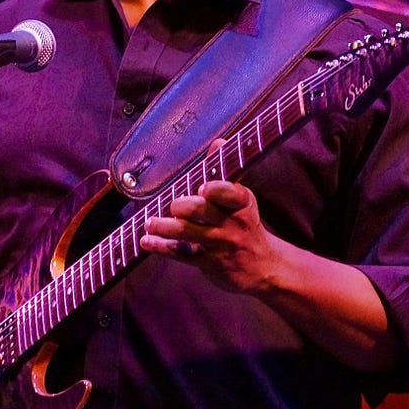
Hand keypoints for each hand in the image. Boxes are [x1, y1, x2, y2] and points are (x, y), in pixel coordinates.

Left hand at [139, 179, 281, 294]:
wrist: (263, 266)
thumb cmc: (243, 223)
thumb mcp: (240, 198)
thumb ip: (224, 170)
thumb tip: (218, 141)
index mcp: (241, 202)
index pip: (231, 194)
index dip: (217, 190)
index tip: (203, 188)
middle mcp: (233, 223)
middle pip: (204, 211)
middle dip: (184, 207)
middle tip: (173, 206)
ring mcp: (221, 244)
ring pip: (189, 232)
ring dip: (165, 227)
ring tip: (149, 223)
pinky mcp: (209, 263)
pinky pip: (181, 254)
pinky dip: (161, 247)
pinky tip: (146, 242)